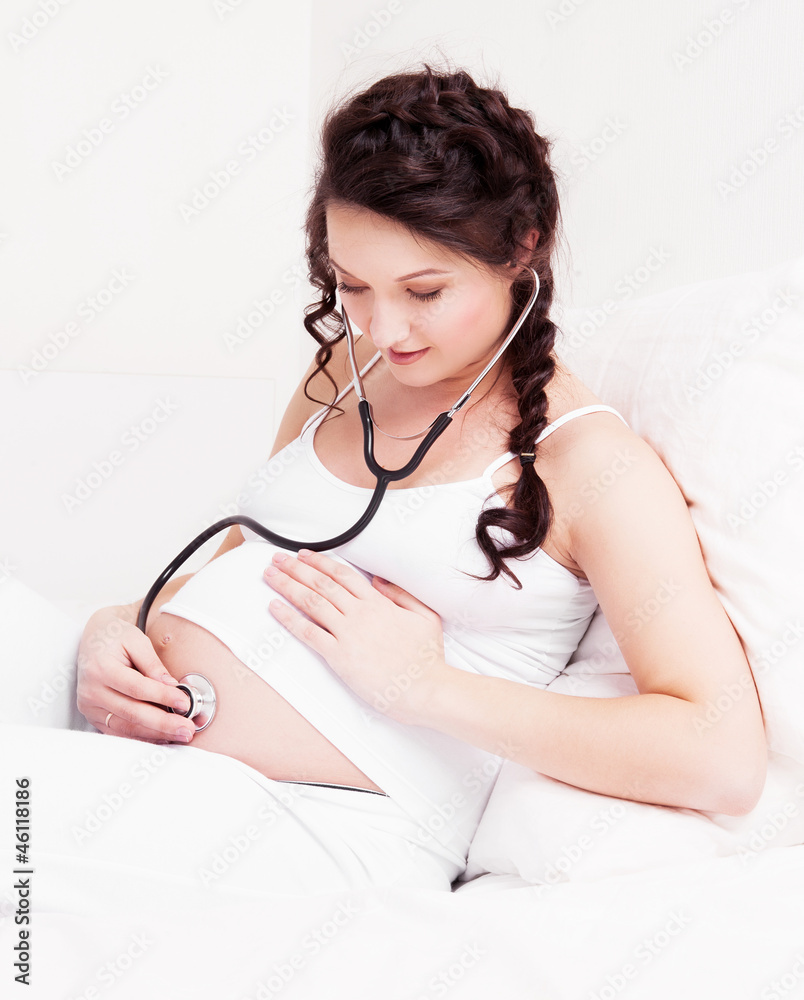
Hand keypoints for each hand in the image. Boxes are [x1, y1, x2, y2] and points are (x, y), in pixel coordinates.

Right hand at [76, 607, 194, 743]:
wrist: (93, 639)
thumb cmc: (116, 637)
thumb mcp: (137, 641)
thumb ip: (154, 665)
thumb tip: (173, 687)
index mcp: (101, 668)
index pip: (137, 688)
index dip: (162, 697)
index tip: (185, 703)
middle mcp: (91, 691)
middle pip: (132, 712)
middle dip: (163, 723)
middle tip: (187, 729)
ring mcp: (90, 706)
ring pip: (126, 727)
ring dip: (155, 734)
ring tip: (179, 735)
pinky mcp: (93, 715)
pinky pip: (119, 732)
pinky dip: (141, 737)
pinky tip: (161, 737)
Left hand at [263, 548, 448, 723]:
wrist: (426, 689)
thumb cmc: (427, 658)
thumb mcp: (425, 616)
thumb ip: (401, 594)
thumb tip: (378, 580)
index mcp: (379, 603)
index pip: (342, 575)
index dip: (320, 562)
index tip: (303, 555)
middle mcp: (360, 613)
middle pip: (321, 583)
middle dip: (296, 568)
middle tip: (277, 559)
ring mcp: (348, 634)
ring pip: (311, 602)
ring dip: (287, 586)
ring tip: (270, 575)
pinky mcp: (339, 656)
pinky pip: (308, 632)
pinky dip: (288, 618)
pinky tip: (274, 607)